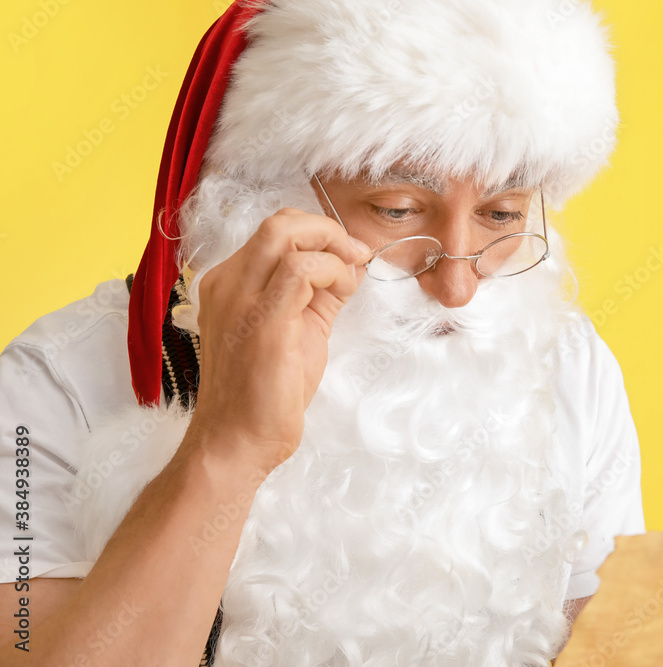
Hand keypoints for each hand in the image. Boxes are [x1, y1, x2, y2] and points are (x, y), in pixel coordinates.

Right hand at [187, 207, 369, 475]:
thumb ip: (319, 296)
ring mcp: (239, 298)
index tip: (349, 256)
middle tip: (355, 254)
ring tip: (350, 276)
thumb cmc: (263, 395)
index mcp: (230, 284)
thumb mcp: (297, 330)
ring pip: (285, 233)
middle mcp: (227, 283)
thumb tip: (350, 266)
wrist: (236, 442)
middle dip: (327, 230)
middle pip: (279, 222)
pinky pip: (299, 269)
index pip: (274, 232)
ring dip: (332, 246)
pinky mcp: (262, 319)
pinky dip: (330, 270)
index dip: (318, 234)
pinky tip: (342, 291)